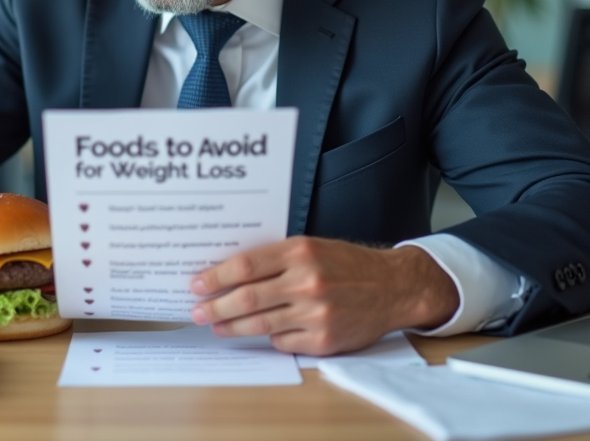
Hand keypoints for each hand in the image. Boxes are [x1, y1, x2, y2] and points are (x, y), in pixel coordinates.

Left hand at [188, 237, 458, 355]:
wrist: (393, 287)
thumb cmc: (348, 264)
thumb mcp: (313, 247)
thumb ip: (276, 258)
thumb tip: (231, 272)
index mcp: (300, 252)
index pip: (245, 266)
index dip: (215, 277)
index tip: (196, 284)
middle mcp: (307, 281)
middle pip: (247, 298)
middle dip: (215, 306)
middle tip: (197, 310)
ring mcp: (316, 313)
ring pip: (260, 324)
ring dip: (231, 326)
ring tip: (216, 325)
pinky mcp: (324, 339)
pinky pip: (282, 342)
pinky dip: (269, 337)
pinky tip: (260, 332)